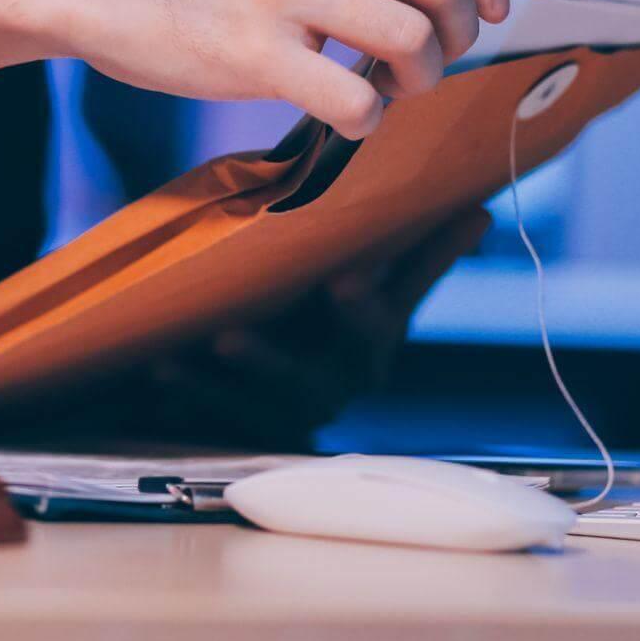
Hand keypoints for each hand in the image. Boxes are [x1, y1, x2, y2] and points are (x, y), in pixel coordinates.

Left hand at [134, 205, 492, 448]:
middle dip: (281, 355)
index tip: (344, 280)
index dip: (364, 306)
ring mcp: (289, 412)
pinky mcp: (244, 429)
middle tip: (236, 336)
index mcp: (371, 343)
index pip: (376, 324)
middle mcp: (335, 383)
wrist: (284, 384)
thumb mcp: (383, 290)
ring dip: (231, 375)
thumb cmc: (336, 319)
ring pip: (259, 399)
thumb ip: (422, 255)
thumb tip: (480, 211)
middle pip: (315, 374)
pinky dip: (187, 393)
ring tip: (207, 343)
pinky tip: (159, 370)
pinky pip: (211, 416)